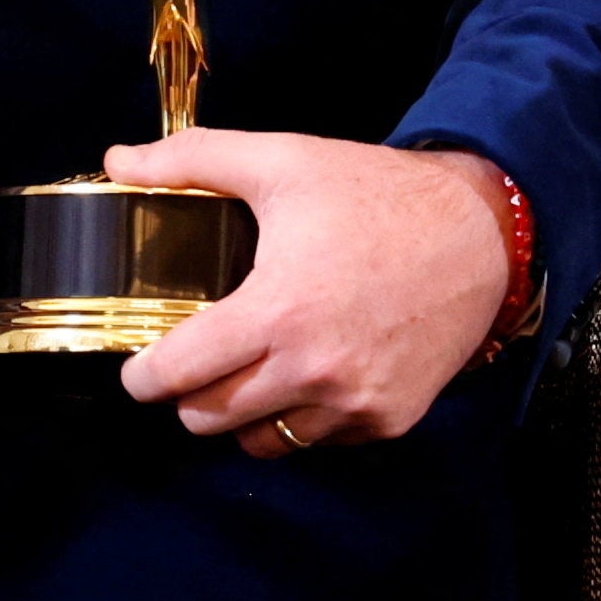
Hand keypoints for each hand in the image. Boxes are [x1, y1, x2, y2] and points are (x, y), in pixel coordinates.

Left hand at [104, 132, 514, 457]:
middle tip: (196, 362)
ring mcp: (353, 401)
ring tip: (252, 372)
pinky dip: (304, 417)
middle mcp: (313, 369)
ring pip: (262, 440)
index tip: (141, 368)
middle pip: (207, 419)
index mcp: (276, 310)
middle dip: (189, 395)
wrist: (481, 231)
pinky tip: (310, 373)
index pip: (176, 376)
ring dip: (244, 415)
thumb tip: (119, 160)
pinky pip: (321, 440)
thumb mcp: (283, 161)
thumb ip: (192, 160)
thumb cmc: (377, 194)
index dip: (143, 376)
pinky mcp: (388, 417)